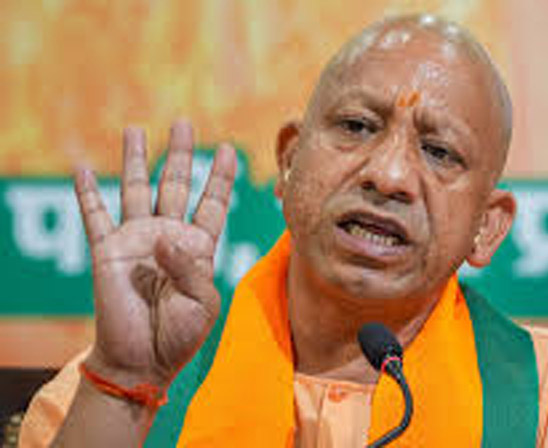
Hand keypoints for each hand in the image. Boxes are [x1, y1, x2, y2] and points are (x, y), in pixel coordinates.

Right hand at [74, 120, 236, 387]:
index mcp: (199, 247)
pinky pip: (95, 216)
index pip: (213, 203)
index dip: (219, 177)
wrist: (143, 360)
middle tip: (183, 123)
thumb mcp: (203, 302)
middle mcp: (169, 236)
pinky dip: (87, 192)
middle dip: (180, 154)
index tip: (229, 149)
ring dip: (135, 160)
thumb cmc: (181, 334)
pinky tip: (81, 167)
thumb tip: (165, 237)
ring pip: (136, 190)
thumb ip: (191, 268)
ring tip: (135, 130)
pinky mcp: (108, 251)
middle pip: (175, 185)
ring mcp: (137, 240)